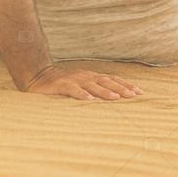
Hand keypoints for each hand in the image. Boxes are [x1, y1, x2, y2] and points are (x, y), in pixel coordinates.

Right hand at [25, 65, 141, 100]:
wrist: (38, 76)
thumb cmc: (61, 84)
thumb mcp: (80, 86)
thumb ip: (93, 90)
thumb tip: (113, 100)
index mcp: (91, 77)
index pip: (112, 79)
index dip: (125, 85)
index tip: (139, 92)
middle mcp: (85, 76)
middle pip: (106, 81)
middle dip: (120, 88)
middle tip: (133, 96)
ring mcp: (73, 80)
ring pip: (92, 85)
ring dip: (104, 91)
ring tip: (115, 98)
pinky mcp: (61, 85)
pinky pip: (73, 90)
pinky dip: (81, 94)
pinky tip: (89, 100)